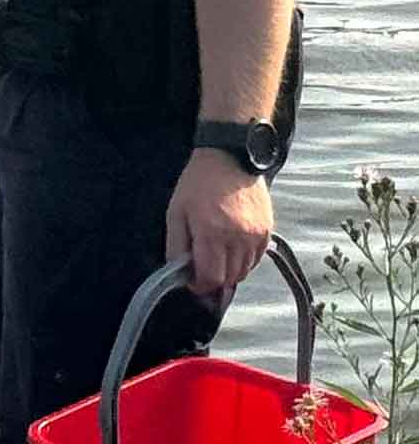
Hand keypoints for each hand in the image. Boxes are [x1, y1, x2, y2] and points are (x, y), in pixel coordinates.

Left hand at [165, 148, 272, 292]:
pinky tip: (232, 247)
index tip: (193, 281)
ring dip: (229, 271)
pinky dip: (244, 261)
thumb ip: (176, 247)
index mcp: (211, 233)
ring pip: (244, 272)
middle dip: (213, 280)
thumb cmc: (199, 184)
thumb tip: (180, 273)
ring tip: (217, 254)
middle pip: (228, 279)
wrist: (229, 158)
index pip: (211, 279)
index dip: (200, 286)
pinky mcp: (267, 230)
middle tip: (202, 268)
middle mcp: (237, 237)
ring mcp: (255, 234)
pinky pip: (256, 259)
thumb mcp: (176, 213)